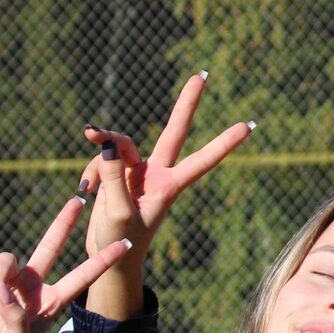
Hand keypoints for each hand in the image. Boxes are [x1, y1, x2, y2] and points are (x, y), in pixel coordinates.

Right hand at [0, 199, 131, 332]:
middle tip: (79, 199)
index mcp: (51, 303)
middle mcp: (32, 288)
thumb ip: (16, 322)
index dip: (103, 261)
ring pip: (7, 259)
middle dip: (63, 223)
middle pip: (50, 247)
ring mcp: (6, 284)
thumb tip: (5, 293)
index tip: (125, 244)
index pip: (82, 277)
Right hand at [78, 71, 252, 255]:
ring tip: (89, 168)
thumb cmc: (122, 242)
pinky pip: (101, 159)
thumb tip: (108, 144)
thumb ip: (113, 177)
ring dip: (102, 147)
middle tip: (203, 75)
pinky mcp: (117, 173)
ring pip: (120, 145)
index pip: (203, 160)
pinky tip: (85, 190)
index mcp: (170, 186)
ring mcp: (138, 171)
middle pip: (175, 131)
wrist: (109, 257)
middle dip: (187, 103)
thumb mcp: (118, 212)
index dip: (224, 143)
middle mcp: (158, 173)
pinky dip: (91, 170)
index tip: (248, 126)